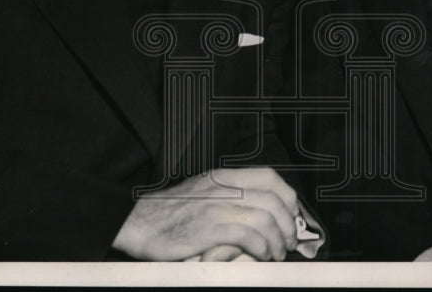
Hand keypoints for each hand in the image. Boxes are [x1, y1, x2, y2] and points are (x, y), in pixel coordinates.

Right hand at [112, 168, 298, 260]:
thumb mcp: (203, 191)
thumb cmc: (171, 212)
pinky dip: (262, 248)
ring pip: (266, 218)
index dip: (287, 197)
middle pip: (274, 199)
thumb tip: (258, 208)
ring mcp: (217, 207)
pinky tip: (261, 256)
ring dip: (278, 239)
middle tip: (289, 241)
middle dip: (289, 223)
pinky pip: (249, 236)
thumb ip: (228, 194)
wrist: (139, 222)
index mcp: (224, 176)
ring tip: (276, 253)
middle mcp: (223, 187)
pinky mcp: (209, 228)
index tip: (292, 215)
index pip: (269, 177)